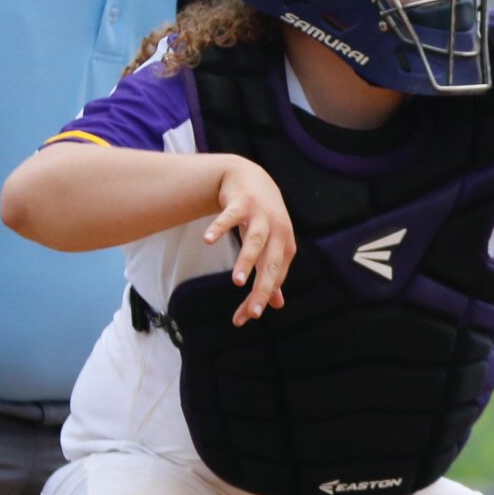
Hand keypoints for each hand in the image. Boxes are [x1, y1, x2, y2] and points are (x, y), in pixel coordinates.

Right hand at [205, 156, 293, 325]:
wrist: (251, 177)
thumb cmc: (262, 218)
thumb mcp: (271, 245)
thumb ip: (273, 274)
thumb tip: (278, 304)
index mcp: (285, 246)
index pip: (274, 278)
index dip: (260, 298)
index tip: (246, 318)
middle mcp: (277, 231)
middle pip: (271, 264)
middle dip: (263, 288)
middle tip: (253, 313)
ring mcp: (260, 215)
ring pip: (255, 241)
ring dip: (246, 261)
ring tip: (237, 282)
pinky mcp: (242, 202)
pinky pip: (229, 217)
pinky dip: (219, 227)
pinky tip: (207, 240)